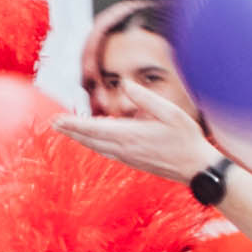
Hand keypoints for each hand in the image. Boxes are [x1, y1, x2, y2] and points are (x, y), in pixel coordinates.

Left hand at [63, 89, 210, 183]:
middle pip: (90, 140)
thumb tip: (126, 83)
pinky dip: (94, 145)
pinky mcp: (134, 162)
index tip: (57, 120)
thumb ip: (146, 99)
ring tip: (66, 130)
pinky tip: (92, 141)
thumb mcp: (171, 113)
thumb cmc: (187, 138)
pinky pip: (107, 152)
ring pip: (97, 147)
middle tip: (53, 123)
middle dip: (71, 131)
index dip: (74, 124)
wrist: (197, 168)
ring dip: (80, 138)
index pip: (94, 129)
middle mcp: (125, 149)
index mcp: (131, 136)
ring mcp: (129, 157)